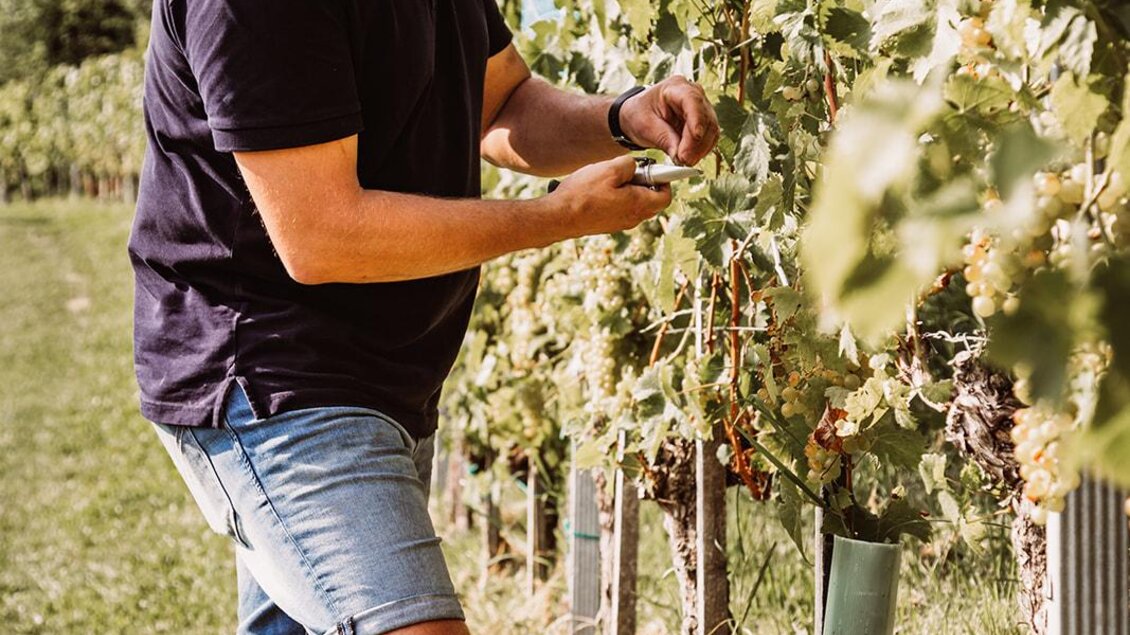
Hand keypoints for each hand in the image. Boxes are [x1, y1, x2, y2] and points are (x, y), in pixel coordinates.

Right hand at [548, 156, 671, 237]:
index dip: (663, 180)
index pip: (665, 196)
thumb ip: (629, 165)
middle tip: (628, 170)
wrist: (559, 217)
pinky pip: (619, 209)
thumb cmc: (584, 194)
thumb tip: (634, 167)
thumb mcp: (609, 169)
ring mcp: (619, 224)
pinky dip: (615, 198)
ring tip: (609, 178)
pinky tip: (598, 189)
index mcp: (639, 205)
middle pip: (650, 200)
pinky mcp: (606, 225)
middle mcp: (633, 218)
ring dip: (628, 189)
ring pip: (634, 204)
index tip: (652, 168)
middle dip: (644, 183)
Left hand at [617, 76, 719, 165]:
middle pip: (705, 118)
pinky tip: (690, 158)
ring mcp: (700, 108)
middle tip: (684, 160)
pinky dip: (701, 150)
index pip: (692, 100)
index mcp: (675, 87)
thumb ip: (663, 138)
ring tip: (684, 162)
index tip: (695, 136)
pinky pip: (709, 138)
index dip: (697, 119)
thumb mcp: (645, 126)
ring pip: (711, 130)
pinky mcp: (703, 122)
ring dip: (700, 149)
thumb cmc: (639, 114)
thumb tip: (679, 155)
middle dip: (696, 143)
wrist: (638, 116)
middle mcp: (693, 94)